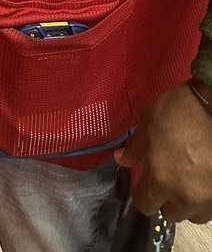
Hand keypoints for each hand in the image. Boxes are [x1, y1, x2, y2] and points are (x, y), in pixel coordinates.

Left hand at [114, 81, 211, 222]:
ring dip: (188, 202)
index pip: (145, 205)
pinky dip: (205, 198)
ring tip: (188, 182)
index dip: (143, 194)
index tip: (145, 183)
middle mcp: (186, 197)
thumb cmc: (177, 112)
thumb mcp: (147, 125)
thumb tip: (122, 159)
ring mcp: (209, 198)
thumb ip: (135, 148)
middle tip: (168, 180)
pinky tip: (203, 180)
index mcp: (161, 180)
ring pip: (193, 214)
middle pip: (171, 213)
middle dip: (166, 199)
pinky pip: (210, 207)